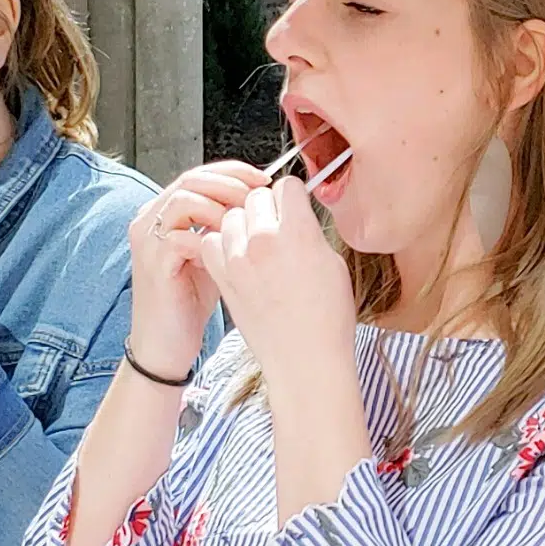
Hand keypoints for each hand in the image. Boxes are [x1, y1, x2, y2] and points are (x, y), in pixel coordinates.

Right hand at [126, 161, 270, 378]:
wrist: (166, 344)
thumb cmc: (190, 303)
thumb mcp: (213, 255)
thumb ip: (227, 228)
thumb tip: (263, 206)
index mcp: (164, 213)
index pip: (199, 175)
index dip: (234, 173)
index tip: (264, 181)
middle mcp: (150, 219)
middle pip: (193, 178)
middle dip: (232, 182)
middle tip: (261, 194)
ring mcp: (149, 238)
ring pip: (186, 197)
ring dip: (222, 204)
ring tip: (247, 219)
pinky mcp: (155, 261)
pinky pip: (182, 232)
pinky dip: (211, 233)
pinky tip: (232, 245)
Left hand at [200, 178, 356, 392]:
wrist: (304, 359)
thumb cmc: (327, 319)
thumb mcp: (332, 264)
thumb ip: (309, 232)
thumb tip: (296, 216)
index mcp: (297, 233)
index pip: (286, 186)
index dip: (293, 195)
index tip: (295, 206)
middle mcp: (263, 241)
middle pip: (256, 197)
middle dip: (267, 207)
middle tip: (278, 228)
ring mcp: (238, 259)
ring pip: (230, 216)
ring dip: (243, 223)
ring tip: (257, 244)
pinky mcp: (222, 278)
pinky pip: (211, 242)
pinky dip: (222, 244)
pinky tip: (238, 257)